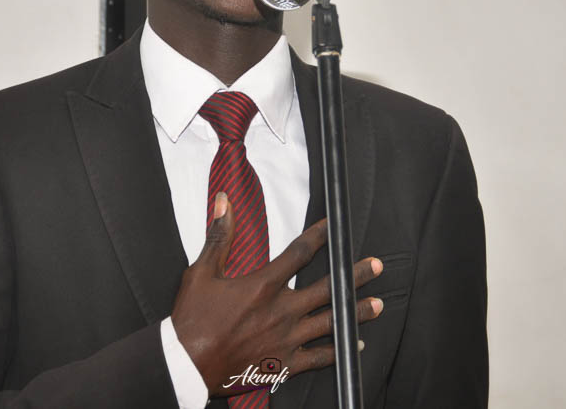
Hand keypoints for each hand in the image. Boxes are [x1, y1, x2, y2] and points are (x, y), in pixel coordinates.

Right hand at [171, 192, 384, 396]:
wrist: (187, 364)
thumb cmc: (192, 319)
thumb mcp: (201, 272)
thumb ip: (219, 236)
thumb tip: (223, 202)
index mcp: (263, 285)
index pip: (299, 253)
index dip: (320, 236)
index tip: (333, 226)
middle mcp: (281, 310)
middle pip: (327, 288)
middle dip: (354, 275)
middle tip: (376, 265)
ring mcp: (286, 338)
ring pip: (331, 322)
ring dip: (356, 312)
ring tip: (378, 304)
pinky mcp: (284, 362)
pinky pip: (320, 357)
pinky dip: (339, 350)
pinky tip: (355, 345)